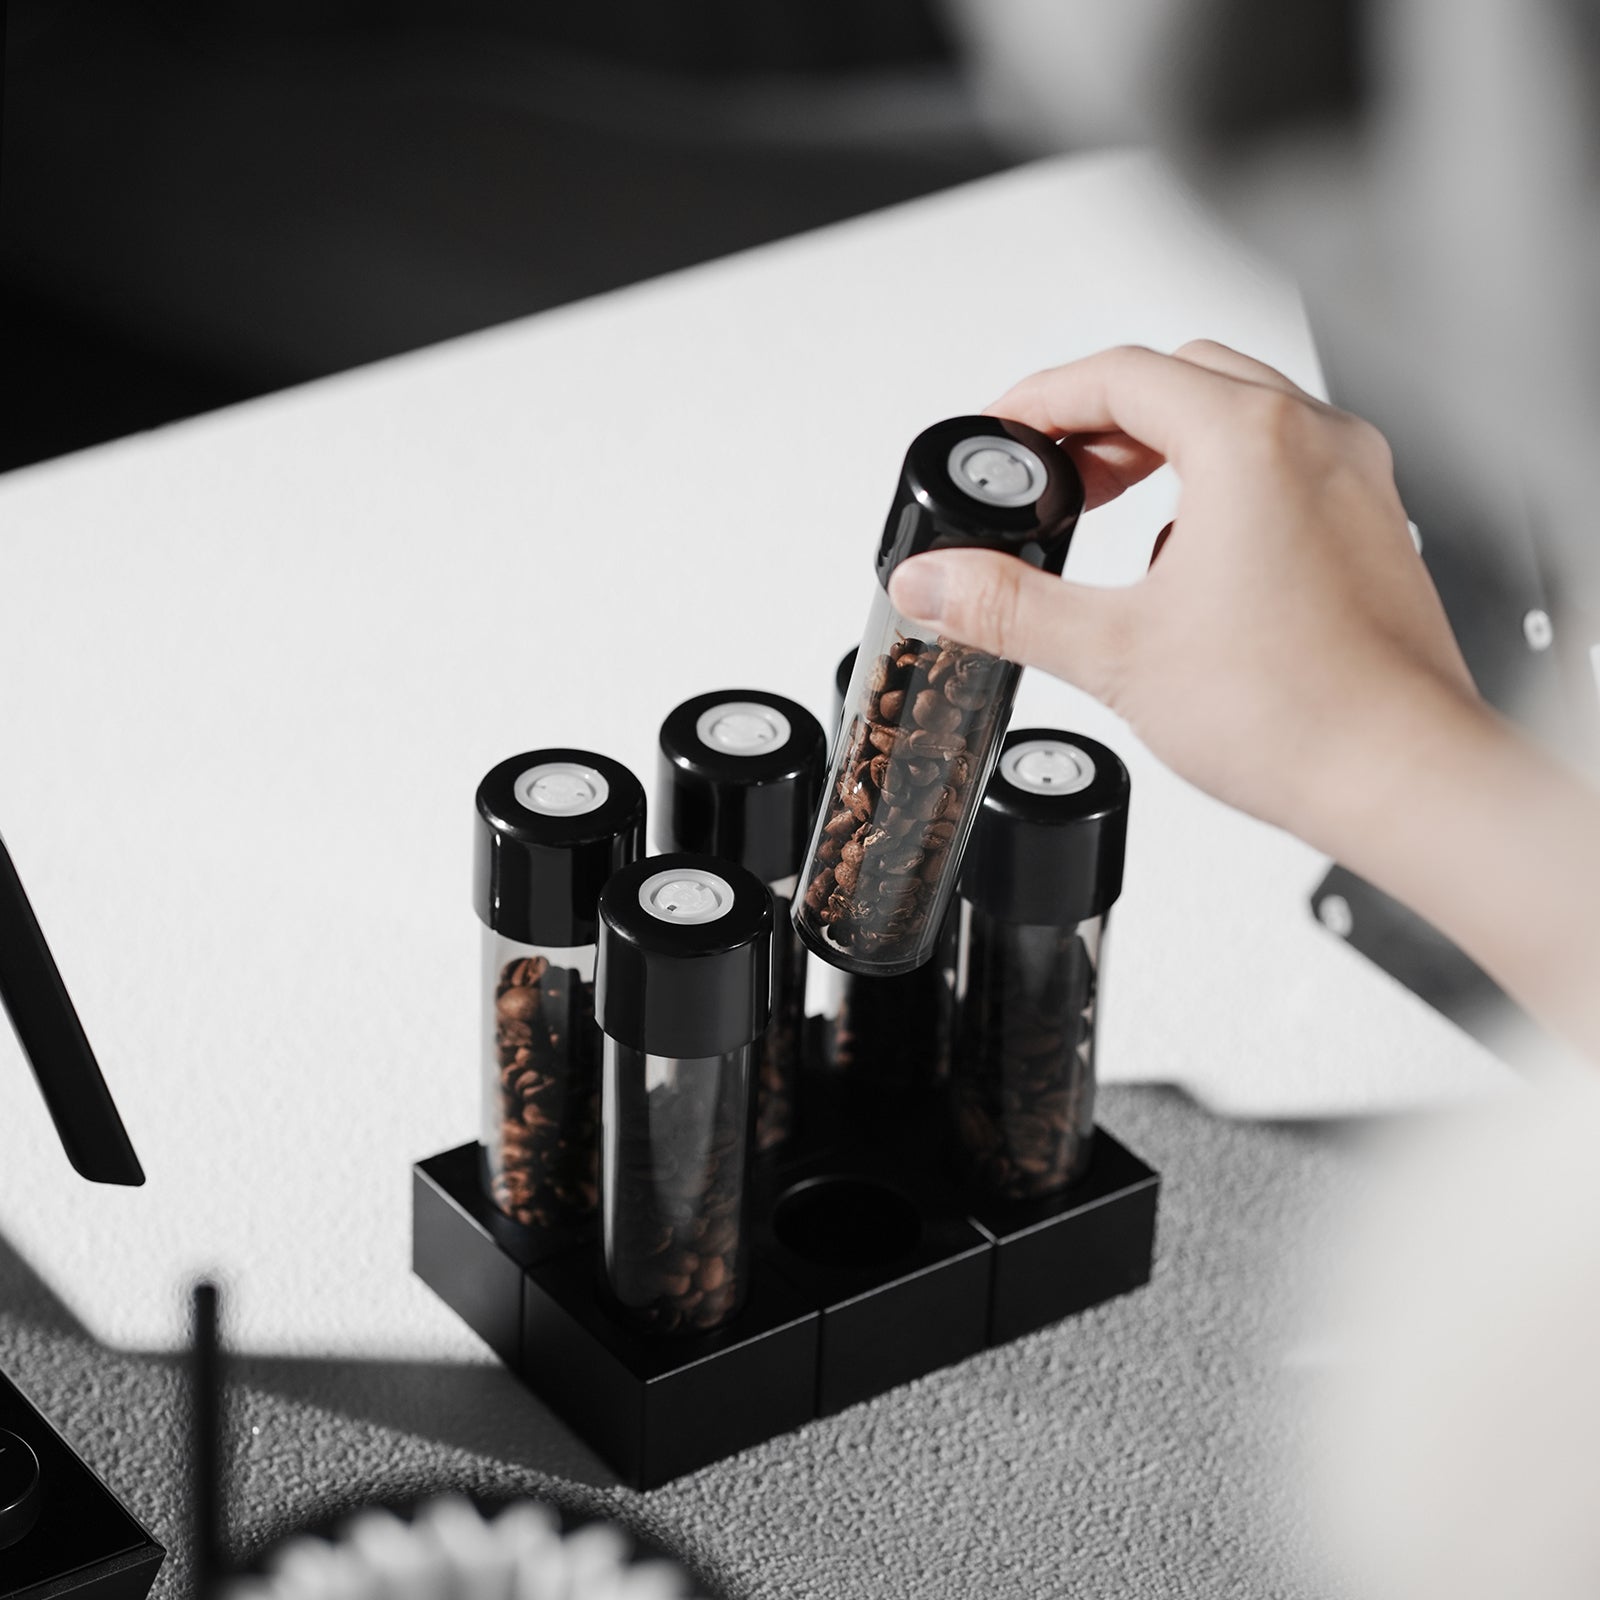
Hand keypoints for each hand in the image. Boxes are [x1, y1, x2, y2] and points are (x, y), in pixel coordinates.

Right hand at [887, 342, 1480, 857]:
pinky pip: (1283, 467)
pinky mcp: (1369, 529)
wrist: (1402, 780)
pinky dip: (1219, 486)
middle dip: (1102, 420)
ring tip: (1109, 515)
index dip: (1041, 398)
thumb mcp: (1115, 652)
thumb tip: (932, 581)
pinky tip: (1185, 563)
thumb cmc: (1297, 713)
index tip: (1001, 431)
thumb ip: (1007, 607)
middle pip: (1182, 379)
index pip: (1121, 373)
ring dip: (1163, 449)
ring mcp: (1354, 482)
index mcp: (1251, 441)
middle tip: (1049, 479)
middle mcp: (1315, 442)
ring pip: (1239, 418)